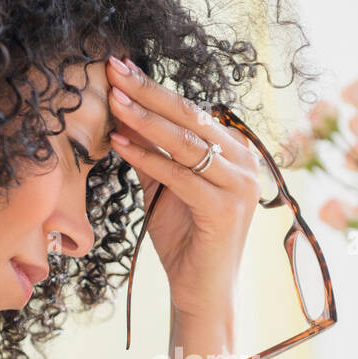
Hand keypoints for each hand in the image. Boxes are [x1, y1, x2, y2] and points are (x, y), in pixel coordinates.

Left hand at [106, 56, 262, 322]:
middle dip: (148, 92)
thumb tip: (120, 110)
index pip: (190, 111)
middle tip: (114, 69)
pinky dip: (148, 158)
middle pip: (190, 117)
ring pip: (187, 143)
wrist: (200, 291)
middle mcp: (244, 163)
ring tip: (113, 100)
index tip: (118, 67)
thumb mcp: (162, 186)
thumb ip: (148, 151)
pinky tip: (120, 144)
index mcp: (234, 152)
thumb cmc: (185, 240)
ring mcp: (240, 186)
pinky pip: (181, 176)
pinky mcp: (227, 209)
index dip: (153, 89)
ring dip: (145, 120)